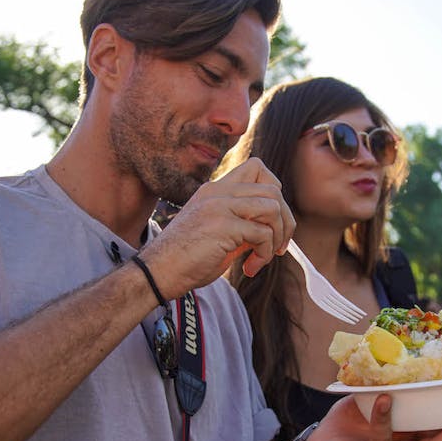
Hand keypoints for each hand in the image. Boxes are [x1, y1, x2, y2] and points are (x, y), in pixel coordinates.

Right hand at [142, 158, 295, 296]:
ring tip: (261, 258)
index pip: (257, 168)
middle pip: (273, 189)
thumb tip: (273, 229)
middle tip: (277, 247)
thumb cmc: (185, 259)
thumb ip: (241, 223)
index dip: (274, 193)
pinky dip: (264, 254)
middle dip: (284, 221)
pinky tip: (249, 268)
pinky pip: (263, 233)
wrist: (157, 273)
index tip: (270, 223)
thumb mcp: (216, 233)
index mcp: (214, 190)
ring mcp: (220, 206)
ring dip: (276, 238)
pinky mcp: (223, 225)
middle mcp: (218, 191)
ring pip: (273, 208)